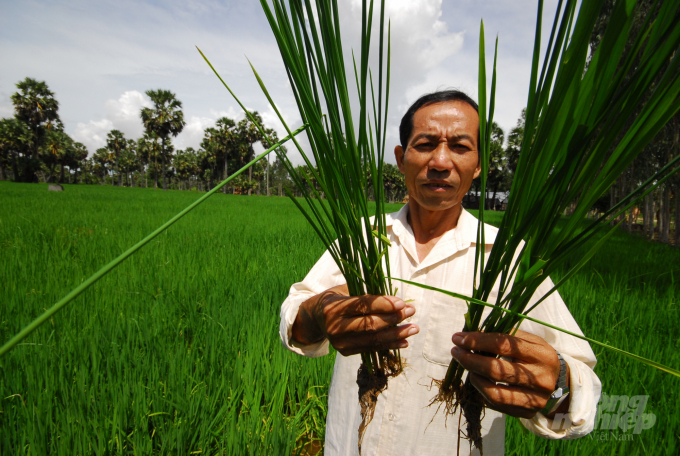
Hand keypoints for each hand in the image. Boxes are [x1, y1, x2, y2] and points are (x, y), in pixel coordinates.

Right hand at [292, 284, 418, 355]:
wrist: (314, 319)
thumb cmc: (334, 299)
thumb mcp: (344, 289)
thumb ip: (364, 292)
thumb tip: (394, 297)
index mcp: (333, 308)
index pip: (362, 306)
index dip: (383, 304)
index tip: (402, 302)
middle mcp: (335, 327)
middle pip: (369, 325)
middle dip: (393, 318)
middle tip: (411, 311)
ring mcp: (340, 342)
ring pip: (373, 340)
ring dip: (396, 334)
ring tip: (414, 328)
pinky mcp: (346, 352)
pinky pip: (371, 349)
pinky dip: (389, 345)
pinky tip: (404, 340)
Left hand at [450, 330, 569, 418]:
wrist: (563, 385)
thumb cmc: (538, 357)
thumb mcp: (530, 341)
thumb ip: (505, 335)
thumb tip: (473, 333)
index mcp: (541, 355)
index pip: (504, 345)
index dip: (478, 341)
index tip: (459, 337)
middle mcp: (540, 379)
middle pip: (496, 370)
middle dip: (470, 359)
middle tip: (455, 351)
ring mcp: (534, 399)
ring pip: (495, 392)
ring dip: (473, 377)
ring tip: (467, 366)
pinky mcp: (527, 413)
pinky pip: (497, 405)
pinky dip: (481, 391)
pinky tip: (476, 379)